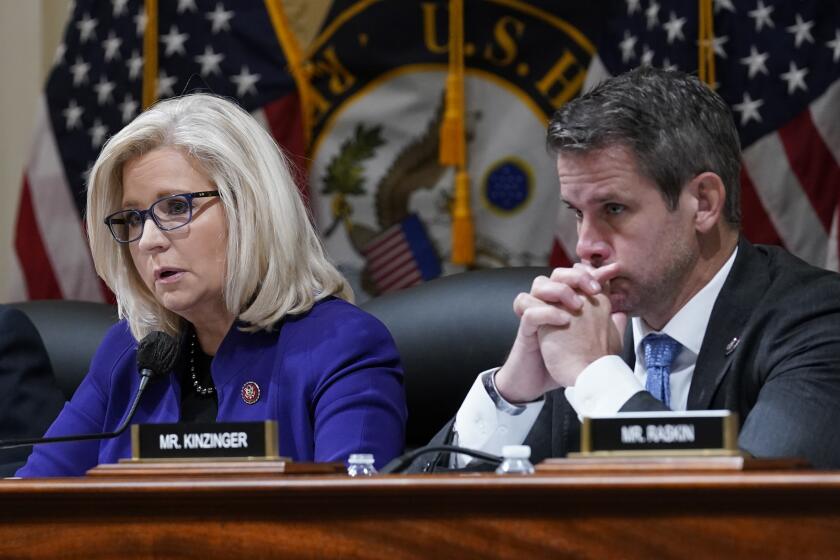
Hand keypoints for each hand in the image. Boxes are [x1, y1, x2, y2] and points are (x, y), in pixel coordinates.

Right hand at [494, 264, 619, 402]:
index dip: (592, 270)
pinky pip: (529, 310)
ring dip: (559, 290)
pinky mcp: (526, 330)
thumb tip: (622, 313)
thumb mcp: (592, 343)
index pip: (576, 275)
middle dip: (575, 276)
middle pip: (556, 273)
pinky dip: (546, 312)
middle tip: (593, 289)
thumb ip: (606, 326)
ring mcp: (537, 315)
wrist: (542, 384)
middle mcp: (550, 305)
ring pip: (538, 284)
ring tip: (576, 306)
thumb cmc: (565, 363)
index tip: (612, 271)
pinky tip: (564, 321)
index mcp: (565, 304)